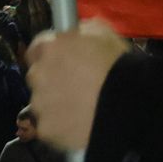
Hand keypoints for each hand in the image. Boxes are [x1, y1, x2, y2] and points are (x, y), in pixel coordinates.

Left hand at [26, 19, 128, 152]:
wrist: (126, 104)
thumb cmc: (115, 63)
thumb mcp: (101, 32)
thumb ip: (80, 31)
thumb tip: (75, 33)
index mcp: (48, 47)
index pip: (37, 48)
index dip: (51, 55)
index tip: (63, 61)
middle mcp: (37, 74)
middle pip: (38, 76)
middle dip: (52, 79)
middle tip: (76, 85)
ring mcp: (40, 104)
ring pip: (43, 104)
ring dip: (56, 104)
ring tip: (81, 108)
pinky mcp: (46, 130)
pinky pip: (51, 127)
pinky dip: (62, 127)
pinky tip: (81, 125)